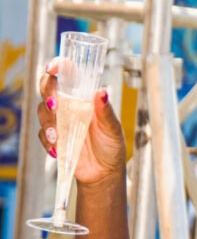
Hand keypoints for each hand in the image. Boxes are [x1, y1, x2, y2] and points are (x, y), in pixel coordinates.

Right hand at [37, 60, 125, 185]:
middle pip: (47, 87)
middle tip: (55, 105)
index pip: (66, 73)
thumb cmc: (111, 146)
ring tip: (58, 136)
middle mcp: (68, 105)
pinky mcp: (53, 139)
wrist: (105, 172)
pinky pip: (42, 135)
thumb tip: (102, 92)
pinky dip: (47, 142)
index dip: (57, 65)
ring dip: (47, 122)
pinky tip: (58, 150)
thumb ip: (106, 112)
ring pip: (42, 111)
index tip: (53, 68)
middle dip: (47, 92)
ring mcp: (58, 121)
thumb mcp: (113, 129)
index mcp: (82, 96)